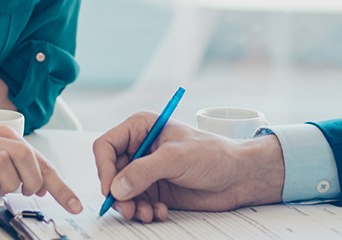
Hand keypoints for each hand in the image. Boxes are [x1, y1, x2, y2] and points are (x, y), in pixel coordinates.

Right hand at [0, 127, 82, 212]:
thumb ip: (20, 174)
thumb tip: (44, 186)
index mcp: (6, 138)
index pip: (40, 160)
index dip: (60, 185)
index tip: (73, 203)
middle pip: (26, 154)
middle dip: (33, 180)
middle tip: (27, 193)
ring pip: (4, 161)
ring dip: (7, 183)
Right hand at [92, 112, 285, 222]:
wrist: (238, 177)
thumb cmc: (213, 154)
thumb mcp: (176, 157)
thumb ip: (144, 171)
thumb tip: (117, 187)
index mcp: (141, 128)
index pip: (107, 145)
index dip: (104, 167)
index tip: (110, 187)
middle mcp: (140, 149)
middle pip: (111, 173)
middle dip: (118, 193)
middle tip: (128, 208)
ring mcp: (147, 171)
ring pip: (122, 192)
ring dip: (131, 206)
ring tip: (147, 213)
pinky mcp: (156, 190)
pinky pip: (137, 204)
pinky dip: (144, 212)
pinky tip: (160, 212)